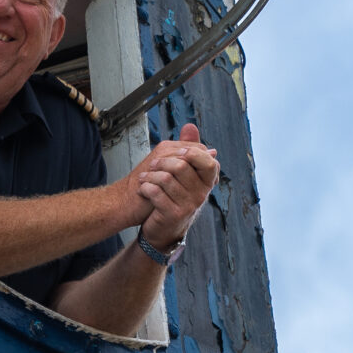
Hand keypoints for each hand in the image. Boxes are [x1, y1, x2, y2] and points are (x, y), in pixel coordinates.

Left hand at [130, 123, 218, 248]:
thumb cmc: (173, 195)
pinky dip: (145, 188)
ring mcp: (188, 205)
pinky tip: (143, 189)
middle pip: (181, 165)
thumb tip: (190, 126)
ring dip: (150, 175)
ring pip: (166, 178)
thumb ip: (188, 148)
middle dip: (161, 162)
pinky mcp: (173, 214)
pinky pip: (155, 193)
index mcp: (207, 181)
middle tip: (152, 164)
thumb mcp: (184, 171)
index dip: (190, 153)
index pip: (208, 161)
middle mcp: (201, 193)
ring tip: (144, 177)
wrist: (162, 226)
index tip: (175, 153)